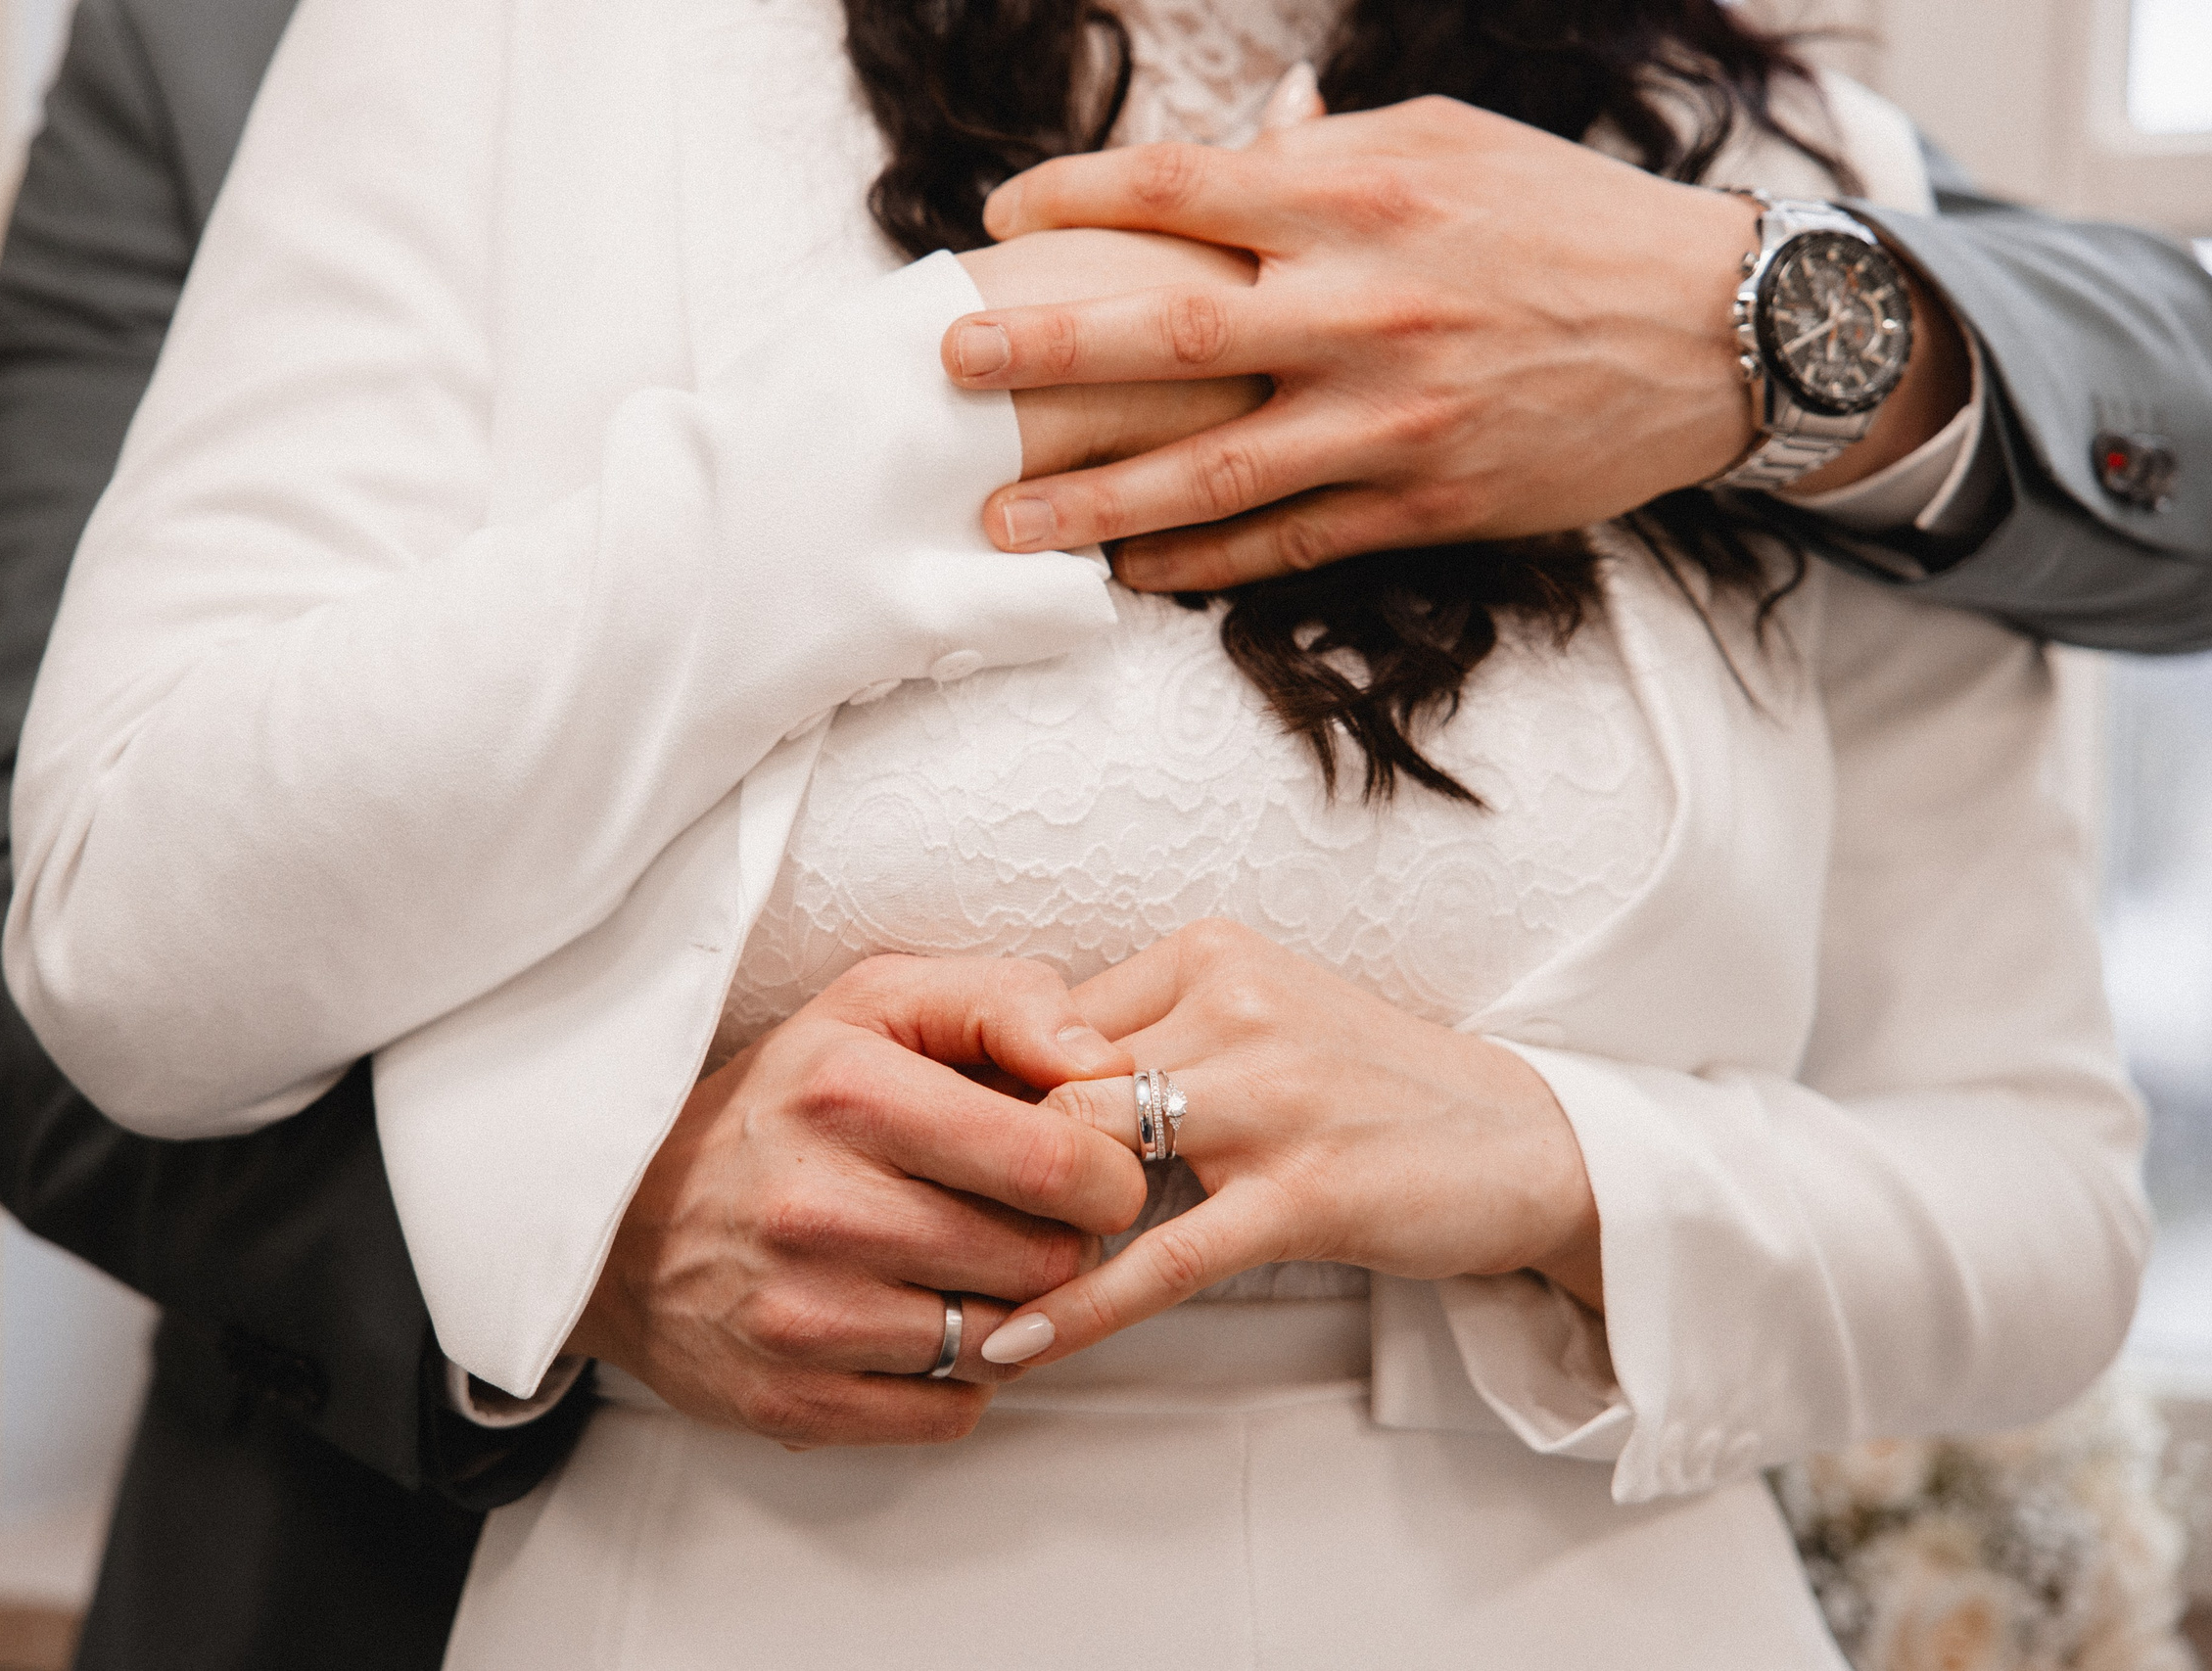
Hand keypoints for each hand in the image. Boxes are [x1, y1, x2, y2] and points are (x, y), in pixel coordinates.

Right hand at [564, 956, 1142, 1444]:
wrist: (624, 1218)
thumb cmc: (785, 1103)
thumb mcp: (877, 1005)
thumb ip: (1007, 1003)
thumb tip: (1108, 1068)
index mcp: (851, 1088)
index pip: (1055, 1161)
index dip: (1106, 1174)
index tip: (1089, 1170)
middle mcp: (820, 1204)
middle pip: (1045, 1260)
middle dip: (1060, 1242)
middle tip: (1022, 1219)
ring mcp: (802, 1312)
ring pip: (1007, 1342)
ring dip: (1009, 1311)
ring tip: (963, 1266)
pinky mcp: (791, 1398)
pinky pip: (953, 1414)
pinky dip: (959, 1379)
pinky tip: (919, 1325)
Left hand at [944, 97, 1970, 591]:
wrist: (1715, 333)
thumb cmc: (1567, 221)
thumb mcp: (1450, 144)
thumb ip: (1328, 152)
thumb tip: (1236, 141)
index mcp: (1362, 194)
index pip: (1179, 189)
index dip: (1072, 199)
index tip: (996, 219)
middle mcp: (1365, 306)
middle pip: (1167, 334)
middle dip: (1041, 351)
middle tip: (947, 367)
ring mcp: (1392, 417)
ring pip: (1210, 471)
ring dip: (1093, 499)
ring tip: (1000, 522)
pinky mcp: (1425, 504)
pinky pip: (1285, 543)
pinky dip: (1200, 561)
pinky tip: (1127, 570)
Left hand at [980, 919, 1598, 1367]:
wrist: (1527, 1143)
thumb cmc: (1369, 1089)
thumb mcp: (1255, 1021)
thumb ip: (1143, 1036)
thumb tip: (998, 1084)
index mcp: (1209, 955)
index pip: (1043, 1015)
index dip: (981, 1092)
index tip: (932, 1151)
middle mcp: (1235, 1004)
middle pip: (1046, 1077)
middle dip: (982, 1158)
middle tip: (931, 1223)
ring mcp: (1273, 1098)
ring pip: (1085, 1154)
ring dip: (1015, 1227)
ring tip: (947, 1288)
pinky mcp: (1305, 1192)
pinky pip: (1159, 1259)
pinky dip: (1075, 1308)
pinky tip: (1013, 1344)